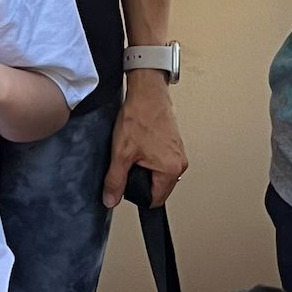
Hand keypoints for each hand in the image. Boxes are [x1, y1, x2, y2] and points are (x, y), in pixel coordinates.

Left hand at [104, 71, 187, 208]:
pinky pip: (162, 160)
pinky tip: (139, 145)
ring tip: (133, 152)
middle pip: (159, 188)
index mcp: (171, 169)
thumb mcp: (121, 153)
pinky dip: (150, 158)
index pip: (155, 200)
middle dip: (141, 181)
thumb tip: (111, 199)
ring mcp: (179, 152)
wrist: (147, 91)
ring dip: (145, 169)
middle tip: (127, 165)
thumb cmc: (139, 117)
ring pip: (160, 174)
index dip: (136, 196)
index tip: (125, 185)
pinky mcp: (175, 143)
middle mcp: (180, 162)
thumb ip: (115, 181)